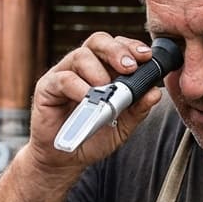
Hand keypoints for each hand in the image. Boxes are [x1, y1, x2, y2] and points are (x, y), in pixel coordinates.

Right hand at [26, 32, 163, 169]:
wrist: (65, 159)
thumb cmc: (92, 137)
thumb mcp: (123, 126)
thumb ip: (138, 109)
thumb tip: (155, 92)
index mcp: (103, 69)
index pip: (116, 46)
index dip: (131, 46)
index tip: (146, 57)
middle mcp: (83, 67)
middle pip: (98, 41)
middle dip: (116, 51)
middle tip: (129, 67)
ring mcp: (63, 75)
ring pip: (80, 55)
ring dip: (97, 70)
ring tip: (105, 89)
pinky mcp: (47, 88)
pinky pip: (63, 79)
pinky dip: (78, 87)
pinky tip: (88, 99)